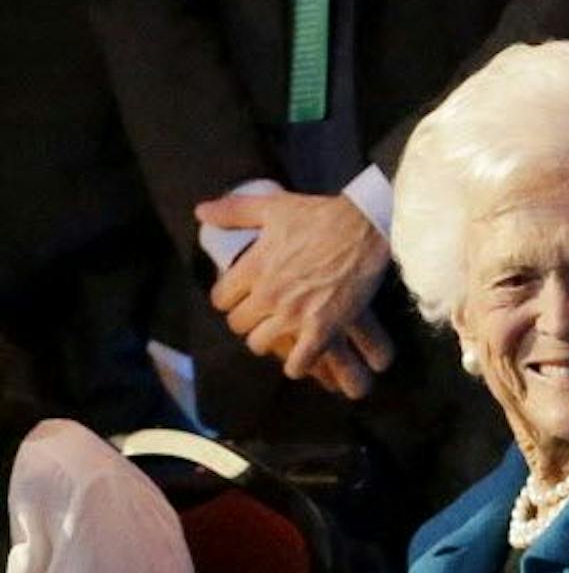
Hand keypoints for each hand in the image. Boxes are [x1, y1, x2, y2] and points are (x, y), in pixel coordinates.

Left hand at [197, 190, 394, 391]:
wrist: (364, 229)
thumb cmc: (320, 216)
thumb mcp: (272, 207)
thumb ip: (233, 211)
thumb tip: (201, 212)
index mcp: (254, 267)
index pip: (221, 299)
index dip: (229, 300)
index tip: (241, 299)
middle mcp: (269, 294)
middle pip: (238, 325)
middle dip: (247, 321)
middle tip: (260, 318)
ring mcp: (295, 314)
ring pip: (260, 344)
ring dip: (267, 342)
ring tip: (278, 336)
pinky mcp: (323, 329)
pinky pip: (298, 362)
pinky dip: (296, 365)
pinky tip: (299, 360)